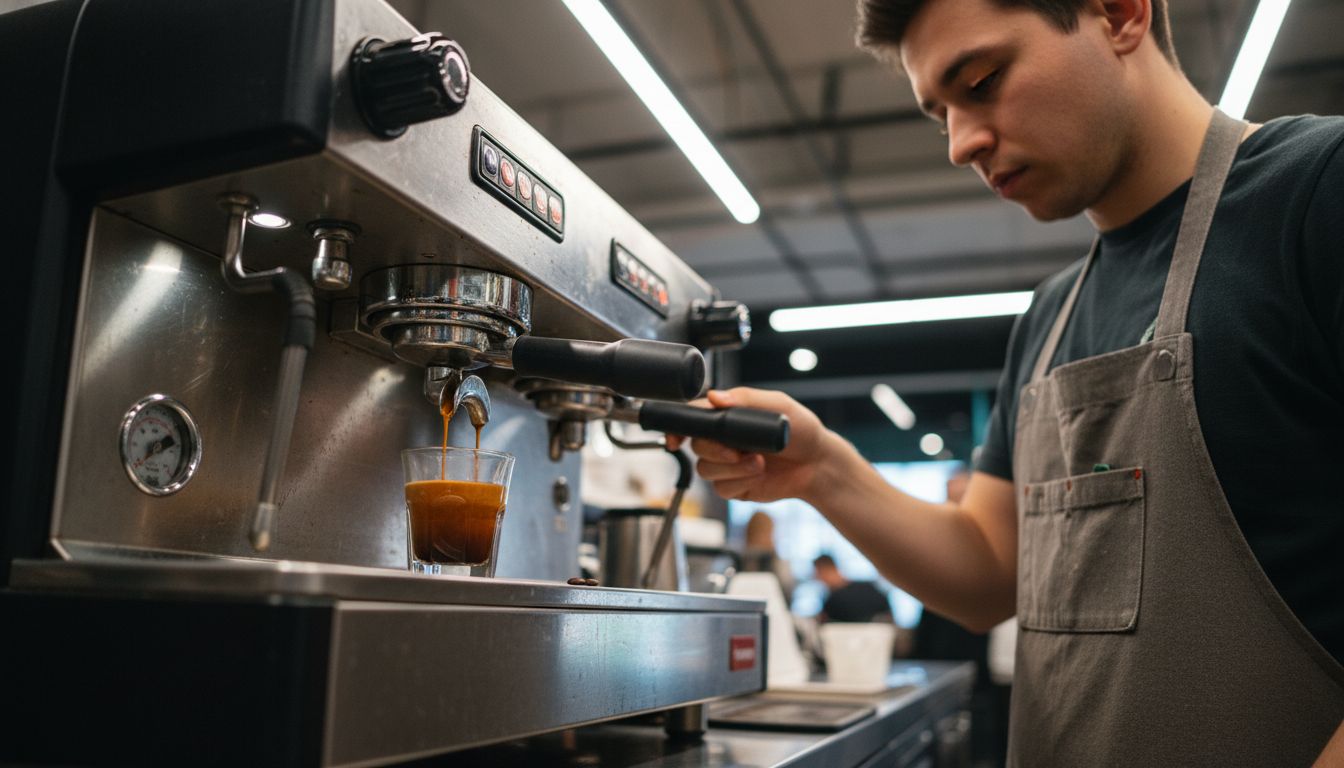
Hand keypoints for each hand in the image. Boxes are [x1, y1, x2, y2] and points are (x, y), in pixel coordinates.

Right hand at [667, 387, 833, 502]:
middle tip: (737, 451)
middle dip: (715, 450)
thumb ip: (746, 399)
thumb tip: (714, 397)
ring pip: (705, 469)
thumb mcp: (778, 405)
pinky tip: (759, 474)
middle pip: (696, 445)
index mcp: (729, 416)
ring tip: (759, 463)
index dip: (678, 428)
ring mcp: (728, 464)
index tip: (677, 438)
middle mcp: (724, 440)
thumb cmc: (802, 430)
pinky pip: (721, 488)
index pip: (693, 418)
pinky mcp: (735, 485)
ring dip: (731, 468)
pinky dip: (739, 481)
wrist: (818, 464)